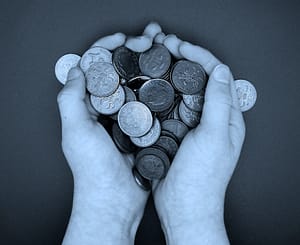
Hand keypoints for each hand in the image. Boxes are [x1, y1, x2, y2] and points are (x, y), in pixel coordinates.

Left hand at [57, 23, 161, 244]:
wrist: (116, 201)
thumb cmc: (93, 171)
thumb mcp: (76, 133)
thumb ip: (71, 100)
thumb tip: (77, 69)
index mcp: (88, 107)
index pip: (95, 68)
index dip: (107, 48)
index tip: (123, 38)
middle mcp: (108, 110)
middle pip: (120, 72)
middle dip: (134, 51)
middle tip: (151, 40)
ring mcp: (127, 118)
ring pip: (137, 85)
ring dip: (149, 67)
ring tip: (163, 52)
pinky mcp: (144, 129)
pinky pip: (151, 104)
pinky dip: (160, 90)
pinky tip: (170, 79)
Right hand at [152, 35, 245, 244]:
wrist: (183, 206)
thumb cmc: (202, 178)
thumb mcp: (215, 137)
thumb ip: (219, 103)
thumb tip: (221, 70)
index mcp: (226, 117)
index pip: (217, 75)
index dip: (200, 56)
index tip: (180, 46)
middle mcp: (211, 118)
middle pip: (200, 79)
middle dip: (184, 58)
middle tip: (164, 46)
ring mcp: (191, 124)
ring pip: (183, 90)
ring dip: (171, 72)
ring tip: (156, 59)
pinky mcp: (175, 132)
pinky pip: (170, 105)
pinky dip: (161, 91)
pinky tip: (149, 85)